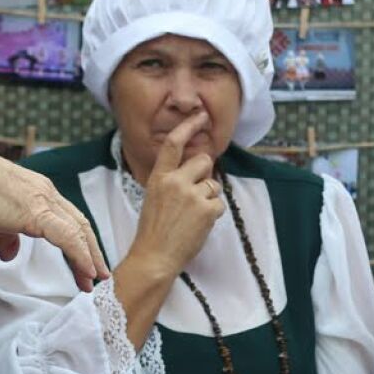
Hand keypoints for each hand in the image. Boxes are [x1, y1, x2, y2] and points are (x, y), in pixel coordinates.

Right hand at [0, 138, 108, 291]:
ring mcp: (44, 200)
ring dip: (90, 256)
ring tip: (95, 278)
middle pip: (79, 224)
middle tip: (97, 274)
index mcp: (38, 193)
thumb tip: (10, 254)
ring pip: (79, 231)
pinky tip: (86, 271)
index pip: (68, 219)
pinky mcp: (37, 212)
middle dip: (91, 251)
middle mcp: (47, 193)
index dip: (80, 242)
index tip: (85, 263)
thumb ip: (5, 238)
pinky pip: (68, 237)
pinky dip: (80, 255)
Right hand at [126, 114, 223, 280]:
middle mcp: (175, 181)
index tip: (200, 116)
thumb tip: (197, 171)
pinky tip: (199, 225)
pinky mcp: (206, 209)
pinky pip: (219, 204)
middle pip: (204, 161)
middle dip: (206, 174)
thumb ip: (172, 181)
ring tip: (192, 216)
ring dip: (208, 198)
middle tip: (197, 194)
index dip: (188, 126)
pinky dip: (213, 214)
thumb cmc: (154, 231)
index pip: (173, 144)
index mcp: (159, 177)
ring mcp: (192, 194)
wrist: (155, 257)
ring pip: (214, 185)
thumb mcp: (155, 197)